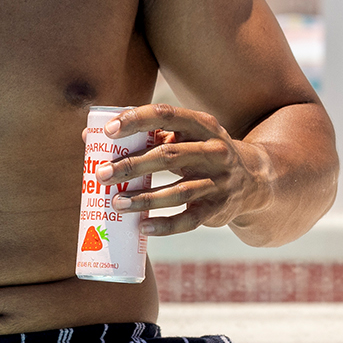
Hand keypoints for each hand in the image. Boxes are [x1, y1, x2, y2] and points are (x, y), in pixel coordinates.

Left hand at [96, 105, 277, 237]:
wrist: (253, 180)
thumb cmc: (202, 154)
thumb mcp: (187, 137)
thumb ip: (147, 136)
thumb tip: (89, 137)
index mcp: (202, 125)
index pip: (167, 115)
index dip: (137, 120)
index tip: (110, 131)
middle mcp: (214, 151)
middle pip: (168, 156)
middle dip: (132, 165)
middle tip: (101, 174)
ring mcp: (219, 181)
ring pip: (178, 191)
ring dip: (144, 198)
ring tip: (115, 203)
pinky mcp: (218, 209)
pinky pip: (189, 220)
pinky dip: (165, 226)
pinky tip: (142, 228)